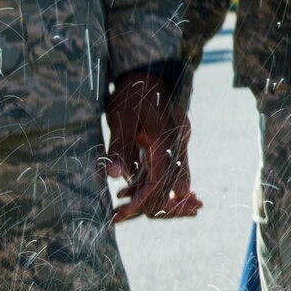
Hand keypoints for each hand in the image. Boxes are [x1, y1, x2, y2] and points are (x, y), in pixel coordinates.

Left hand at [105, 69, 199, 221]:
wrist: (148, 72)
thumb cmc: (132, 93)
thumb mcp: (120, 118)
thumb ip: (119, 147)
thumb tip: (112, 176)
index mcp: (167, 138)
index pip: (158, 180)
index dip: (141, 201)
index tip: (122, 214)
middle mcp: (177, 143)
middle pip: (169, 186)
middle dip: (147, 205)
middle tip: (118, 217)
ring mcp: (177, 143)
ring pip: (168, 180)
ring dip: (147, 196)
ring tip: (119, 211)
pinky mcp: (171, 144)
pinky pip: (163, 169)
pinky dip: (147, 182)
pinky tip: (125, 192)